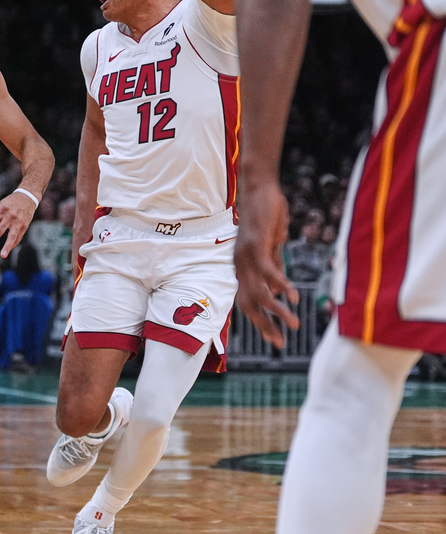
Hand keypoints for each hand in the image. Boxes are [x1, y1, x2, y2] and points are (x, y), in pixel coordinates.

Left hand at [0, 191, 36, 258]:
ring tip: (3, 255)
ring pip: (11, 236)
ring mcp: (18, 222)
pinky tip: (8, 249)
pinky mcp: (24, 226)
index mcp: (2, 210)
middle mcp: (9, 216)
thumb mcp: (2, 203)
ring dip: (7, 247)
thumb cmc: (12, 201)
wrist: (28, 197)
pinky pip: (18, 237)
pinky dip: (13, 244)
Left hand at [234, 181, 299, 346]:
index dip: (260, 321)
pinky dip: (281, 285)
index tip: (274, 338)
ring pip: (259, 292)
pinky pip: (268, 272)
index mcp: (242, 268)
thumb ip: (274, 266)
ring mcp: (246, 258)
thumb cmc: (266, 216)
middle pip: (248, 304)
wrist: (259, 190)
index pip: (248, 302)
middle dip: (264, 325)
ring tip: (293, 323)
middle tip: (280, 343)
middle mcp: (239, 266)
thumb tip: (277, 288)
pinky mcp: (256, 246)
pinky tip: (293, 297)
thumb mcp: (271, 246)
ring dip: (276, 310)